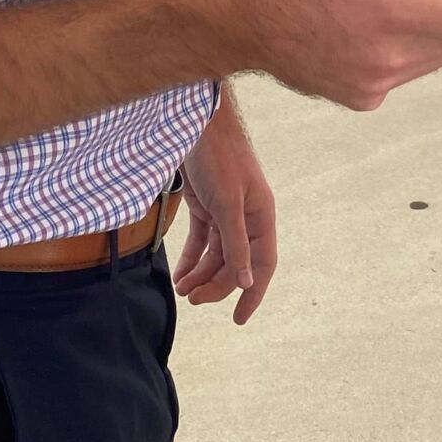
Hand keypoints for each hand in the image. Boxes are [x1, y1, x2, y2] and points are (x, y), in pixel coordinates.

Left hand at [174, 88, 275, 324]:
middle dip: (216, 284)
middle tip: (192, 300)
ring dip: (200, 274)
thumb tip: (246, 280)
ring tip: (182, 289)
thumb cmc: (219, 156)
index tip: (238, 319)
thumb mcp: (227, 202)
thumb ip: (236, 242)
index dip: (253, 293)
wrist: (194, 121)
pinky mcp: (206, 205)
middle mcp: (247, 217)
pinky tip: (179, 273)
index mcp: (261, 216)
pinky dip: (191, 258)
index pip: (262, 265)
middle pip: (236, 264)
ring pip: (216, 255)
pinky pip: (201, 241)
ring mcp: (226, 212)